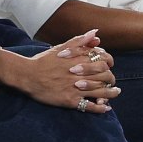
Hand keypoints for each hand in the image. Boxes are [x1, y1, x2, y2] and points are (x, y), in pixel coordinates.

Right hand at [0, 30, 119, 113]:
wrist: (27, 75)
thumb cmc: (42, 61)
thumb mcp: (60, 48)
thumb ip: (79, 41)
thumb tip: (95, 34)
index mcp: (78, 59)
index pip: (103, 59)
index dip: (109, 62)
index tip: (108, 65)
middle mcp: (79, 73)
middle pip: (105, 75)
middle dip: (111, 78)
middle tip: (112, 80)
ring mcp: (75, 87)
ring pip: (101, 91)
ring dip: (111, 93)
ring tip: (115, 93)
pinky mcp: (70, 100)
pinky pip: (90, 106)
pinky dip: (100, 107)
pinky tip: (106, 107)